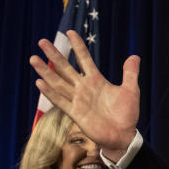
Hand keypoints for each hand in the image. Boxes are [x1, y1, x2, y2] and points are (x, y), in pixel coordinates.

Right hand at [29, 30, 139, 159]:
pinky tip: (39, 83)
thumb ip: (130, 73)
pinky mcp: (75, 113)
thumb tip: (135, 56)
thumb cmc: (127, 114)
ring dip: (46, 72)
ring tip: (33, 59)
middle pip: (66, 68)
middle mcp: (84, 88)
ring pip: (58, 82)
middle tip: (42, 41)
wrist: (123, 135)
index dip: (78, 46)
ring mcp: (78, 100)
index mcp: (96, 81)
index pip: (85, 59)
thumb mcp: (131, 90)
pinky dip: (50, 93)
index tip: (71, 32)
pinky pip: (60, 101)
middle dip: (55, 55)